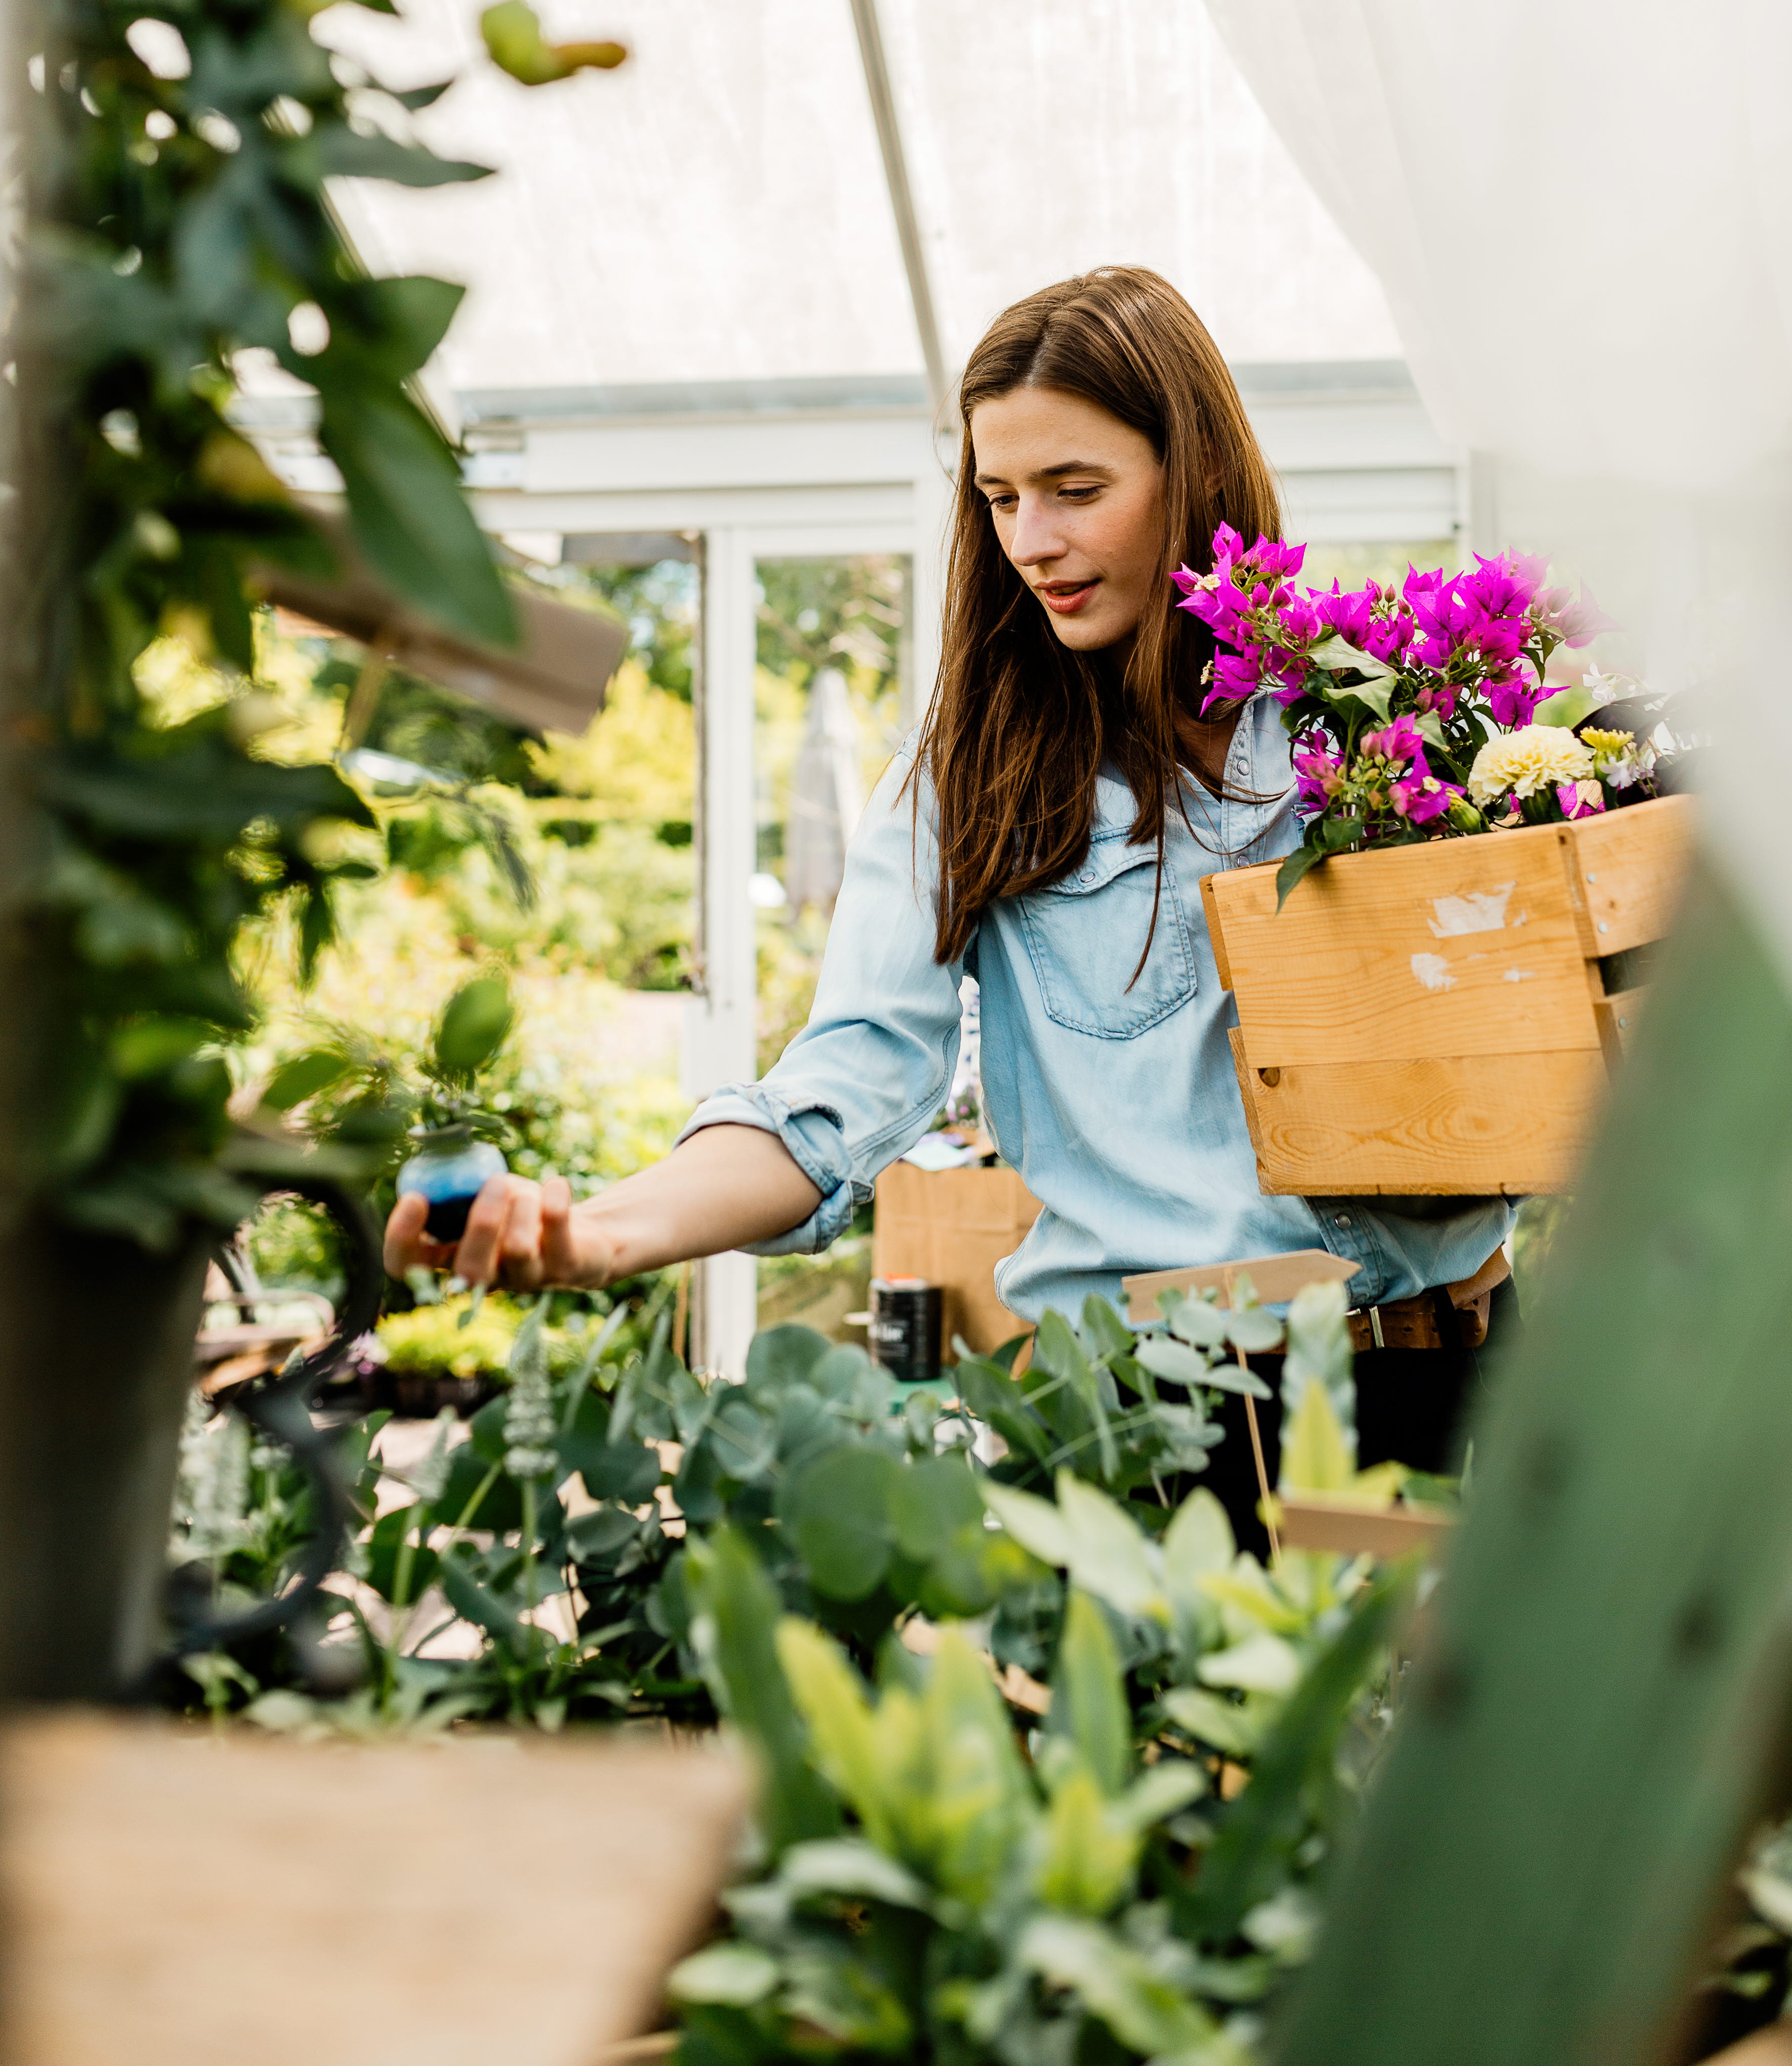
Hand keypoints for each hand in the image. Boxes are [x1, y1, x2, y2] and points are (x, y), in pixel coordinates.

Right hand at [383, 1174, 620, 1290]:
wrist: (585, 1233)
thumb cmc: (525, 1211)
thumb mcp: (488, 1192)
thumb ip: (461, 1184)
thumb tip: (438, 1160)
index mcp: (454, 1257)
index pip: (407, 1266)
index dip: (401, 1238)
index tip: (415, 1198)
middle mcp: (487, 1277)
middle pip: (468, 1270)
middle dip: (480, 1223)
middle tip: (495, 1183)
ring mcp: (528, 1278)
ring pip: (517, 1250)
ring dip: (523, 1206)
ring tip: (529, 1190)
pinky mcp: (566, 1268)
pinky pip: (557, 1231)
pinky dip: (555, 1196)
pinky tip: (557, 1185)